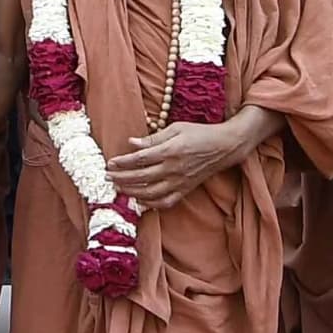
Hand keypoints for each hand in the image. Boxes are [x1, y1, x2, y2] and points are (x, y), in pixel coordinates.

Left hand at [109, 115, 252, 212]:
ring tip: (119, 188)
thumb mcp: (176, 128)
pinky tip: (140, 201)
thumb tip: (131, 142)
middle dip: (121, 178)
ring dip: (132, 192)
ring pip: (150, 193)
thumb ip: (153, 138)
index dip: (123, 162)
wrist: (224, 147)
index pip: (140, 159)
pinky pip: (165, 202)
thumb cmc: (199, 133)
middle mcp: (173, 169)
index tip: (110, 163)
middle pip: (141, 177)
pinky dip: (151, 204)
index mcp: (170, 151)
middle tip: (108, 177)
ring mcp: (179, 182)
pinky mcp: (185, 190)